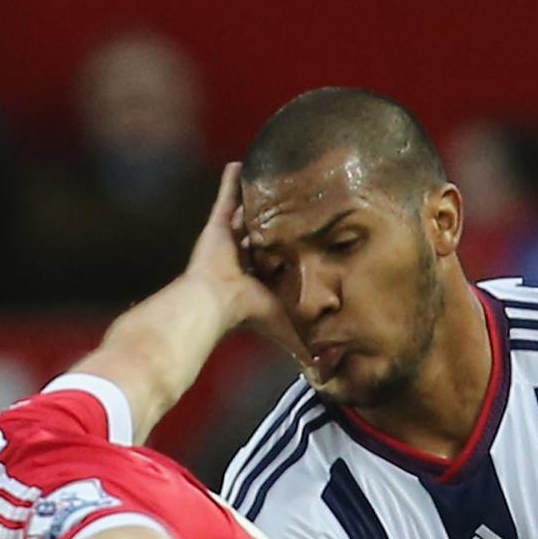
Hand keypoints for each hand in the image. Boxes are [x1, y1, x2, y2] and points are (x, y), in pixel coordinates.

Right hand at [187, 162, 298, 351]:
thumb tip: (323, 373)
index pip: (274, 263)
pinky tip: (238, 165)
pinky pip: (225, 198)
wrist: (215, 304)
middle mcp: (240, 260)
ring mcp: (227, 241)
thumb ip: (301, 345)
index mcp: (255, 282)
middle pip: (258, 236)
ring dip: (252, 201)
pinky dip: (230, 183)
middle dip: (269, 224)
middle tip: (284, 204)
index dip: (285, 253)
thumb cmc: (248, 316)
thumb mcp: (284, 328)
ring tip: (265, 179)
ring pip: (243, 216)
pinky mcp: (216, 226)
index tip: (299, 242)